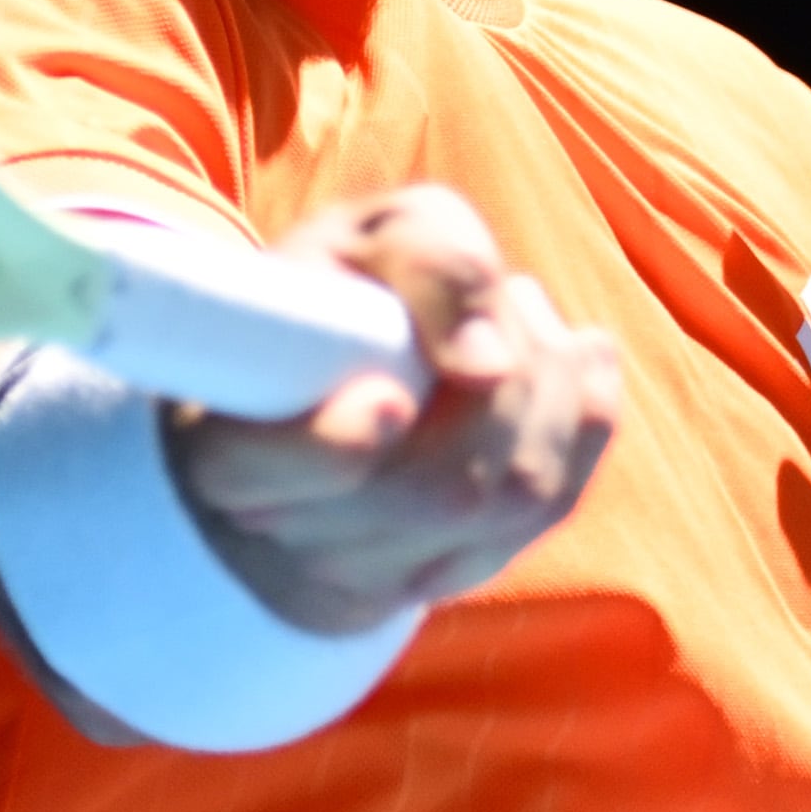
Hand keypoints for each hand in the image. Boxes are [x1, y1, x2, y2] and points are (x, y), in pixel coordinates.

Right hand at [168, 186, 618, 634]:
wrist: (325, 381)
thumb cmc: (335, 291)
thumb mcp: (355, 237)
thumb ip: (418, 260)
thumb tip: (487, 360)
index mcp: (225, 453)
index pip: (259, 475)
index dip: (329, 448)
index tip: (387, 399)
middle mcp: (296, 539)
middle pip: (435, 490)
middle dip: (508, 376)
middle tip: (504, 296)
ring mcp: (383, 574)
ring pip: (511, 496)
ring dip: (551, 384)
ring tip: (524, 314)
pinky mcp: (461, 571)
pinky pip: (557, 503)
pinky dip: (584, 414)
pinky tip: (573, 354)